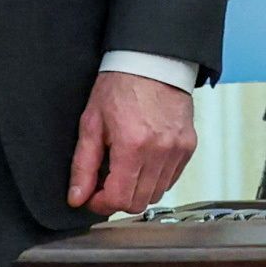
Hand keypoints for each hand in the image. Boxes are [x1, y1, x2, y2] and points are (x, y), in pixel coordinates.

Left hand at [67, 70, 197, 215]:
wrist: (152, 62)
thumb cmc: (121, 85)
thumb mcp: (91, 123)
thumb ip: (83, 165)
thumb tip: (77, 196)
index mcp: (132, 146)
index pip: (119, 199)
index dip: (101, 204)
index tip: (92, 196)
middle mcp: (160, 151)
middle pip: (138, 202)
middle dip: (118, 199)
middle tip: (105, 183)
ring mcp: (177, 150)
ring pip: (156, 194)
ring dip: (137, 190)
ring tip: (125, 169)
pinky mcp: (188, 146)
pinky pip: (171, 179)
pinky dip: (155, 179)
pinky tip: (143, 162)